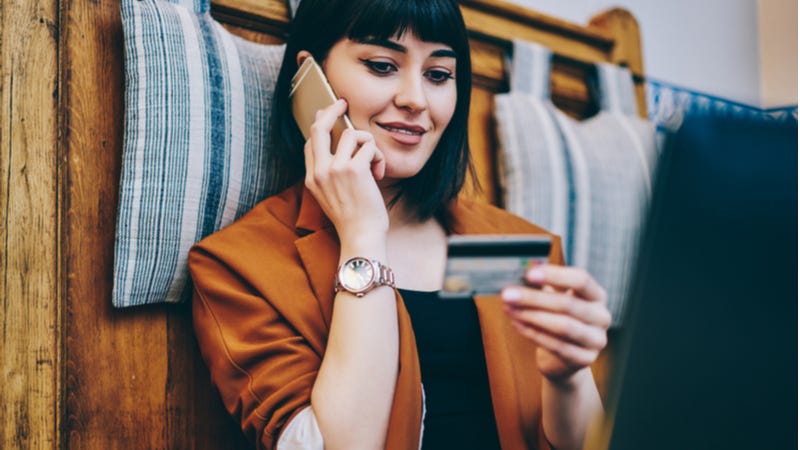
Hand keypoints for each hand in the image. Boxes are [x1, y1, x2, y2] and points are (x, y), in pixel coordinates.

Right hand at [304, 99, 387, 243]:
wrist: (360, 237)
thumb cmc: (353, 220)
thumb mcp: (333, 197)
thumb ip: (331, 175)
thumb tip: (341, 149)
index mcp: (312, 178)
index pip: (311, 143)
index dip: (320, 125)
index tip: (328, 114)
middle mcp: (320, 171)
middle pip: (319, 128)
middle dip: (331, 110)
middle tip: (343, 102)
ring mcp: (335, 169)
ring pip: (353, 134)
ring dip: (369, 145)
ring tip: (374, 164)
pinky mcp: (354, 169)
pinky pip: (369, 146)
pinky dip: (378, 157)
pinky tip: (379, 173)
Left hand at [501, 265, 610, 382]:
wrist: (563, 357)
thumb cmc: (557, 319)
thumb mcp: (553, 299)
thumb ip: (541, 287)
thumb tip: (520, 275)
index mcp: (597, 296)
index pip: (581, 280)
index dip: (556, 275)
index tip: (529, 274)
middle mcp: (602, 317)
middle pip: (568, 304)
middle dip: (534, 298)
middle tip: (508, 294)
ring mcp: (596, 340)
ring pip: (563, 326)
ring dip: (532, 316)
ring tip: (510, 309)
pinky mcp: (585, 359)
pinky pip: (557, 346)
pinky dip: (533, 334)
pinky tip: (517, 324)